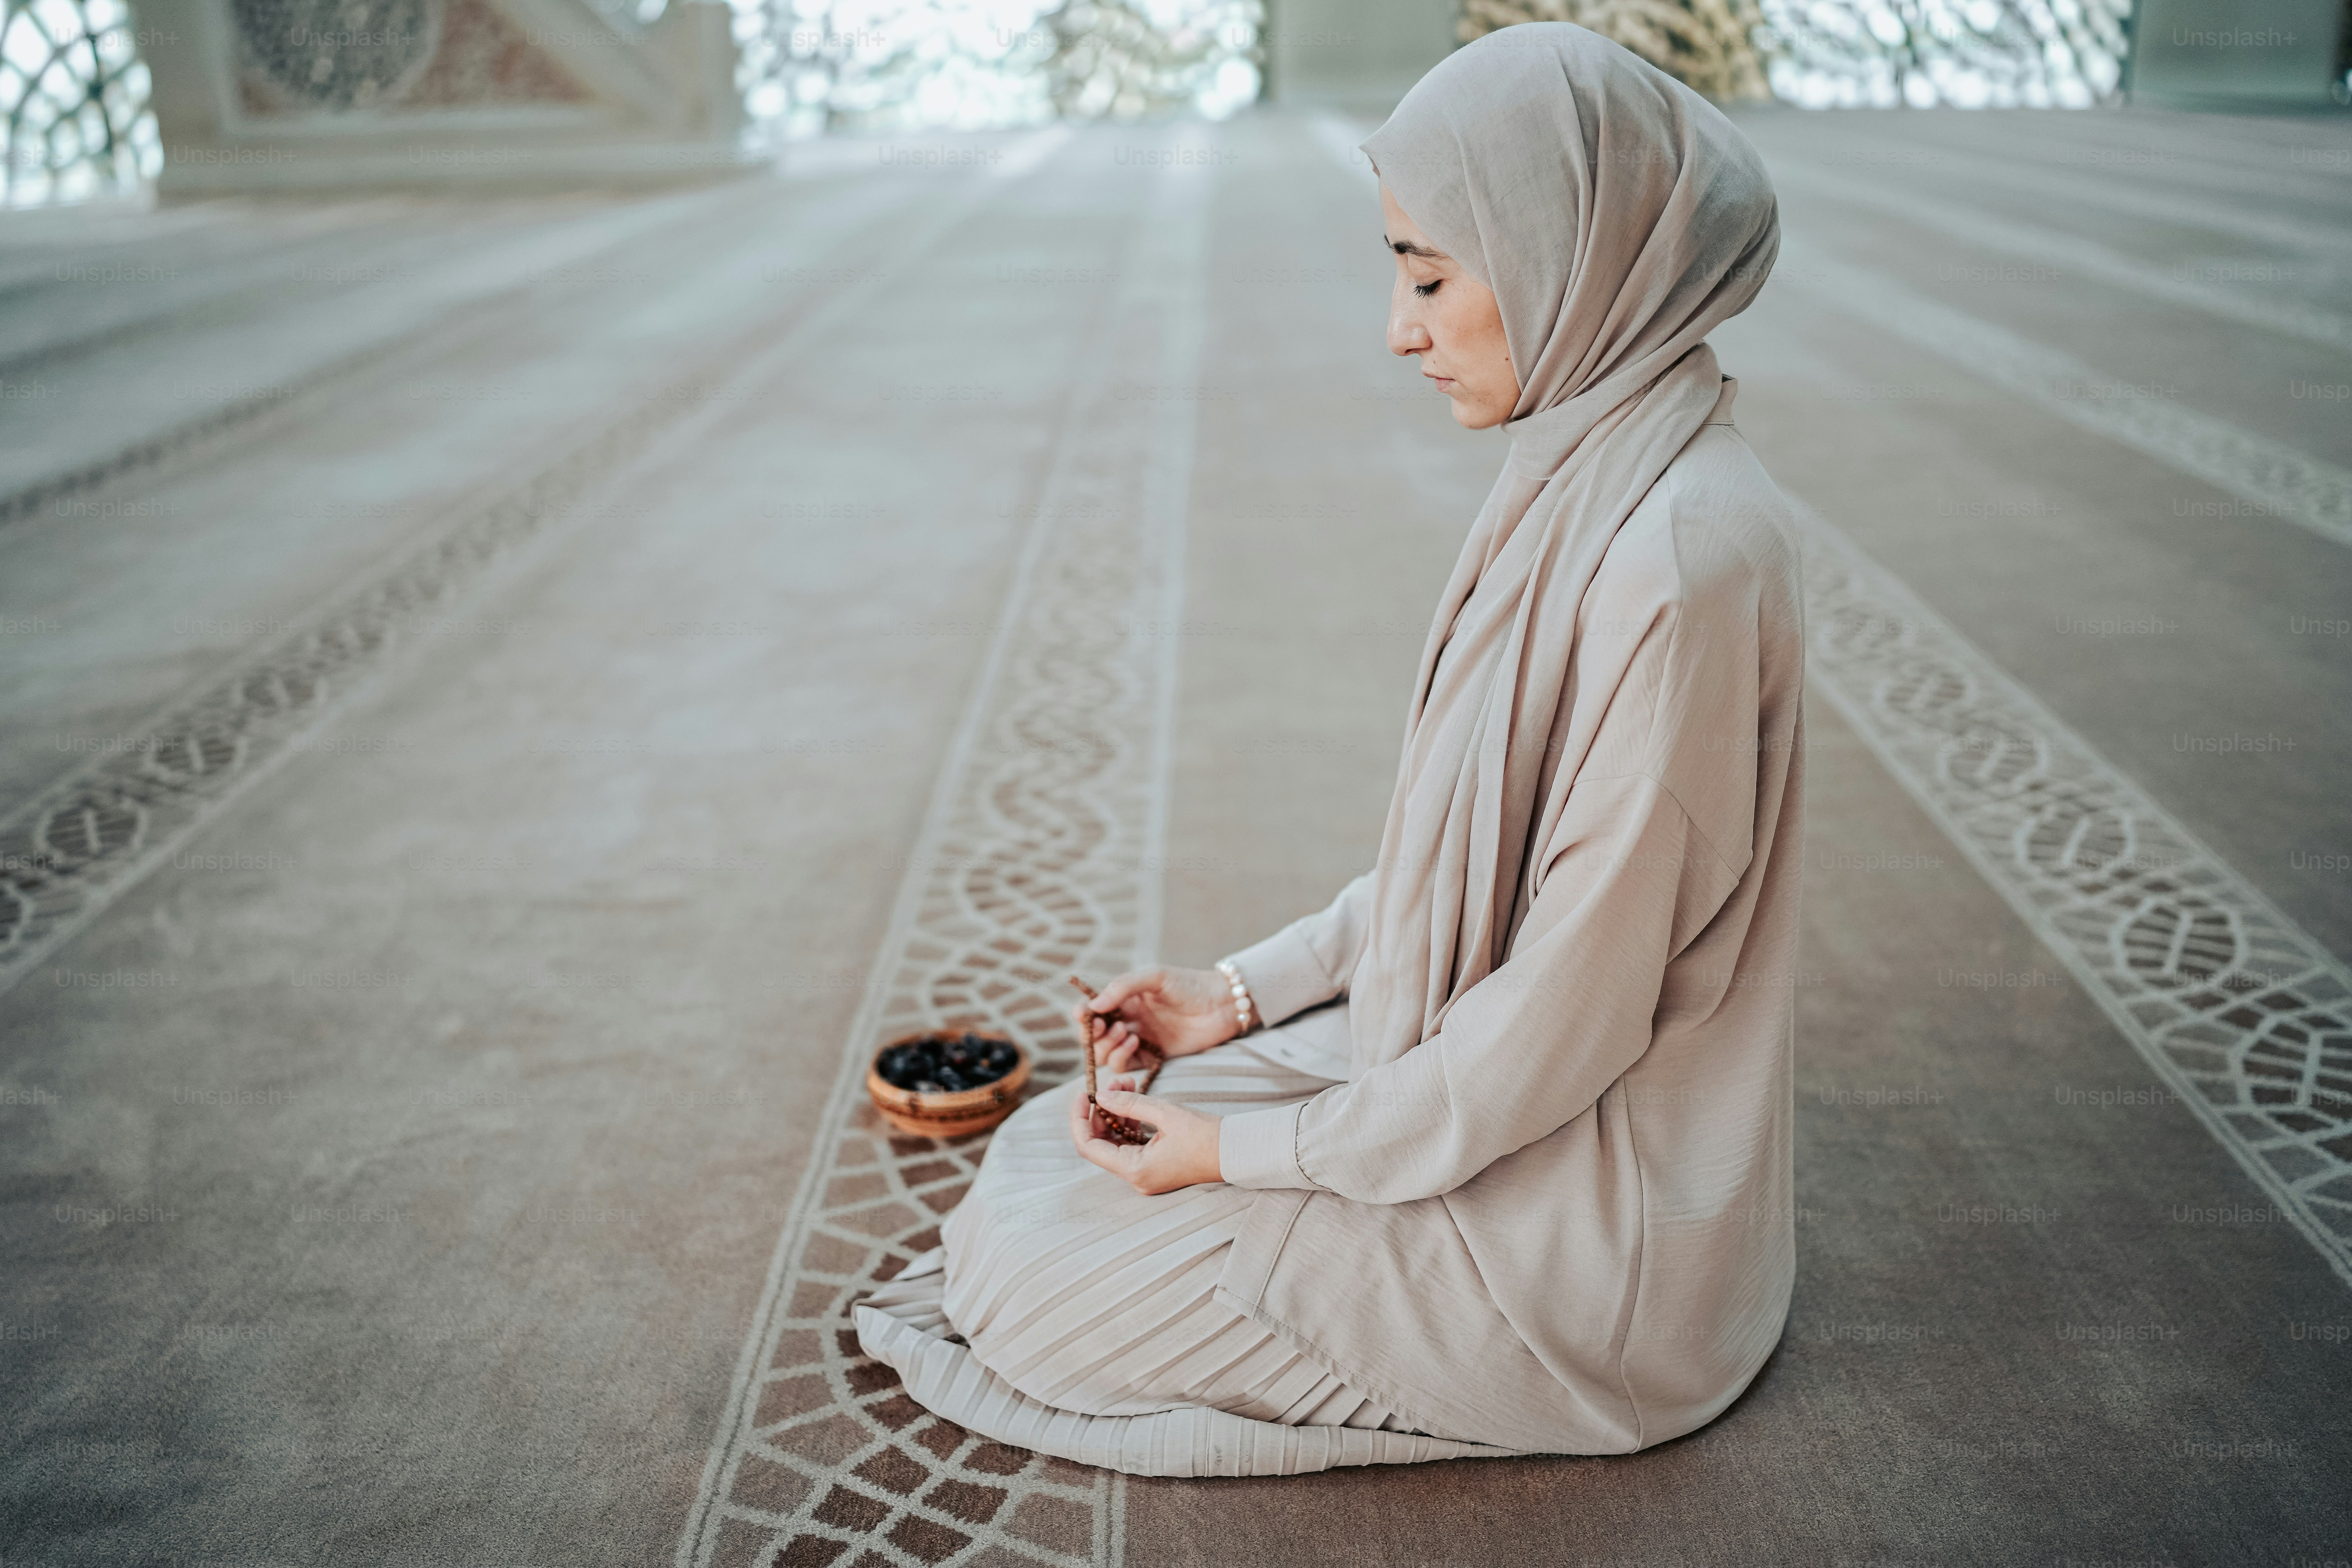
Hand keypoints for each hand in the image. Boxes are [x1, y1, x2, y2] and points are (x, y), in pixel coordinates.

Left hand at [1068, 1085, 1222, 1194]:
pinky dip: (1130, 1122)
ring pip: (1116, 1142)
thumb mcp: (1165, 1113)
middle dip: (1102, 1110)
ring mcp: (1146, 1174)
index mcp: (1135, 1170)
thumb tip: (1100, 1095)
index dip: (1080, 1119)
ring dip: (1117, 1112)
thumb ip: (1129, 1103)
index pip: (1089, 1147)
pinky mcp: (1155, 1166)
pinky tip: (1136, 1101)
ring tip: (1127, 1083)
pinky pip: (1132, 1144)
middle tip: (1115, 1081)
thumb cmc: (1206, 1134)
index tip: (1084, 1093)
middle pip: (1101, 1143)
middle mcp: (1136, 1177)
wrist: (1237, 1151)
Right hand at [1073, 965, 1236, 1075]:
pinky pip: (1124, 1065)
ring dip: (1106, 1045)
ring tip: (1125, 1031)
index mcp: (1124, 999)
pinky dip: (1121, 1057)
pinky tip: (1135, 1042)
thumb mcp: (1155, 976)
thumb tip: (1094, 1004)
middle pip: (1092, 1036)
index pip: (1092, 1009)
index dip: (1082, 1013)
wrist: (1221, 1004)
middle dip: (1091, 1033)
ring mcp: (1137, 1040)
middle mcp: (1127, 1020)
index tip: (1083, 1014)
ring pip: (1104, 1054)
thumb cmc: (1189, 984)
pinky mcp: (1150, 1057)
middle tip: (1104, 1026)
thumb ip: (1123, 987)